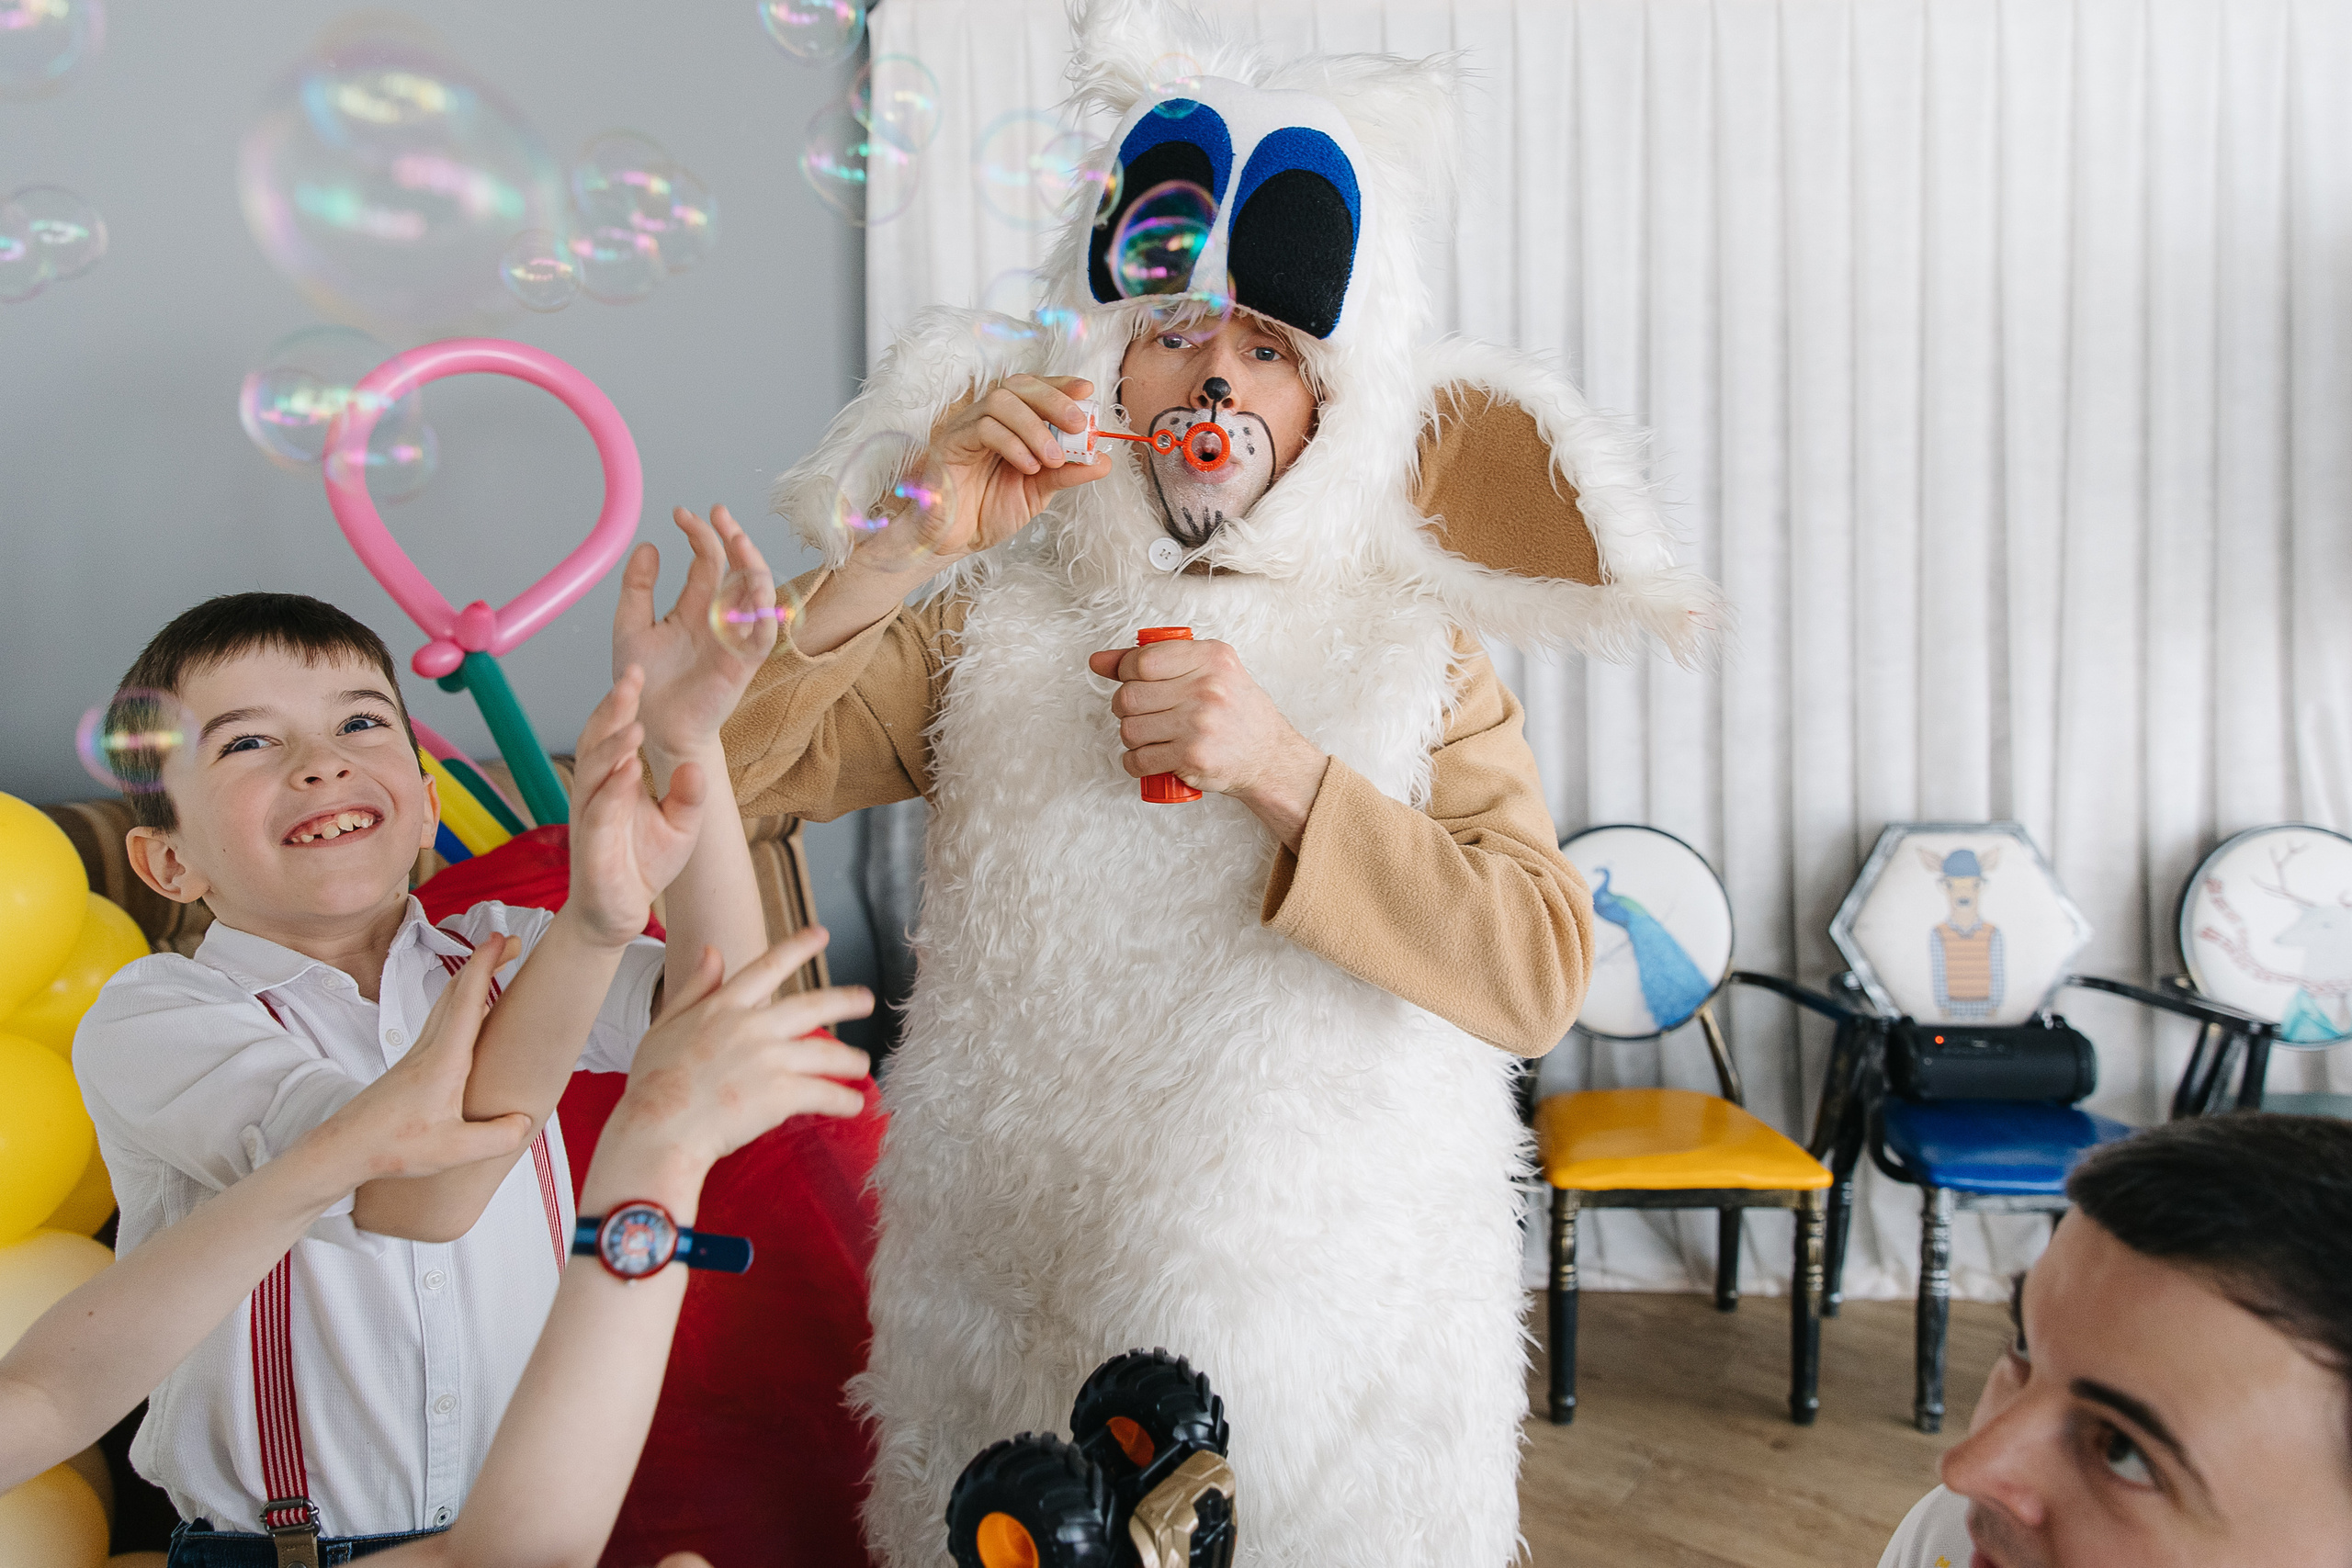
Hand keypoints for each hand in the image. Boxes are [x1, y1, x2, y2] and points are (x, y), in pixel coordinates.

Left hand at [312, 938, 536, 1181]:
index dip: (485, 965)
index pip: (468, 1001)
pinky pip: (441, 1021)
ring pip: (445, 1003)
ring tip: (494, 968)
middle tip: (512, 943)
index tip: (504, 938)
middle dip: (484, 960)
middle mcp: (429, 1049)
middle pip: (456, 991)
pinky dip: (460, 1002)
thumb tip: (524, 1121)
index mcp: (444, 1061)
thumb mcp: (452, 1151)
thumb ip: (496, 1138)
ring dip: (470, 978)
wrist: (342, 1150)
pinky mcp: (411, 1066)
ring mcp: (417, 1055)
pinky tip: (471, 1014)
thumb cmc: (392, 1148)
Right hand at [567, 668, 704, 946]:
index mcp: (614, 778)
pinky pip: (600, 812)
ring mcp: (590, 817)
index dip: (622, 702)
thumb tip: (695, 766)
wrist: (619, 911)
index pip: (614, 731)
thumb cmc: (644, 861)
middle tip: (630, 678)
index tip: (637, 672)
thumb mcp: (681, 824)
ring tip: (632, 723)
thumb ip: (689, 795)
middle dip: (611, 709)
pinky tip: (627, 770)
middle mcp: (596, 791)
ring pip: (593, 772)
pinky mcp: (591, 846)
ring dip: (611, 746)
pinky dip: (613, 790)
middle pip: (597, 740)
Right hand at [600, 928, 872, 1171]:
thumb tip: (712, 951)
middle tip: (867, 999)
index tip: (821, 933)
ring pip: (827, 1053)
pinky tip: (854, 1103)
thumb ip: (693, 989)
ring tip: (862, 1065)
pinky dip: (845, 1099)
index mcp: (723, 1007)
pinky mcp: (781, 1094)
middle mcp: (752, 1026)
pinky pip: (826, 1093)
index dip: (798, 947)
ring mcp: (769, 1059)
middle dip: (846, 1000)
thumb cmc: (652, 1085)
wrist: (657, 1130)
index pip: (767, 967)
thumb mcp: (664, 1026)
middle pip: (812, 1006)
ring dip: (850, 1060)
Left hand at [614, 505, 775, 767]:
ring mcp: (733, 637)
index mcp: (694, 606)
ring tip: (736, 540)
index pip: (707, 561)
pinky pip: (763, 633)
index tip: (680, 513)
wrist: (651, 727)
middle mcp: (718, 617)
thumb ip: (637, 588)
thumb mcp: (630, 626)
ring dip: (752, 565)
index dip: (699, 534)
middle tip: (717, 512)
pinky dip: (761, 610)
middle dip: (732, 537)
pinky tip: (748, 586)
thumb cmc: (644, 683)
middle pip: (737, 568)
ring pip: (758, 594)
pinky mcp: (743, 663)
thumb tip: (648, 545)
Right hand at [850, 375, 1109, 573]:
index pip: (1032, 388)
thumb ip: (1066, 473)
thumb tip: (1103, 461)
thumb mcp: (1038, 491)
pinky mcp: (950, 444)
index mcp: (1008, 423)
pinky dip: (1013, 443)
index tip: (1086, 389)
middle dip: (1053, 399)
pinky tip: (1028, 466)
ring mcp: (965, 427)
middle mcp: (985, 417)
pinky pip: (983, 428)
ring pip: (1000, 400)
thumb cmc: (989, 510)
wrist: (954, 540)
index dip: (1059, 383)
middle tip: (1078, 425)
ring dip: (1035, 427)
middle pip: (1018, 384)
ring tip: (1053, 460)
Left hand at [1086, 639, 1328, 847]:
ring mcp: (1199, 724)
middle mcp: (1207, 687)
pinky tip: (1149, 758)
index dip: (1124, 672)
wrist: (1268, 756)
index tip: (1131, 681)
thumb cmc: (1235, 711)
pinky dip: (1135, 763)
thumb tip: (1098, 661)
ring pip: (1129, 729)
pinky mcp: (1192, 757)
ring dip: (1131, 737)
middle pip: (1129, 696)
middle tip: (1142, 714)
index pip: (1142, 660)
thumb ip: (1154, 659)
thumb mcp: (1207, 671)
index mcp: (1211, 658)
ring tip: (1150, 736)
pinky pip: (1139, 760)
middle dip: (1125, 708)